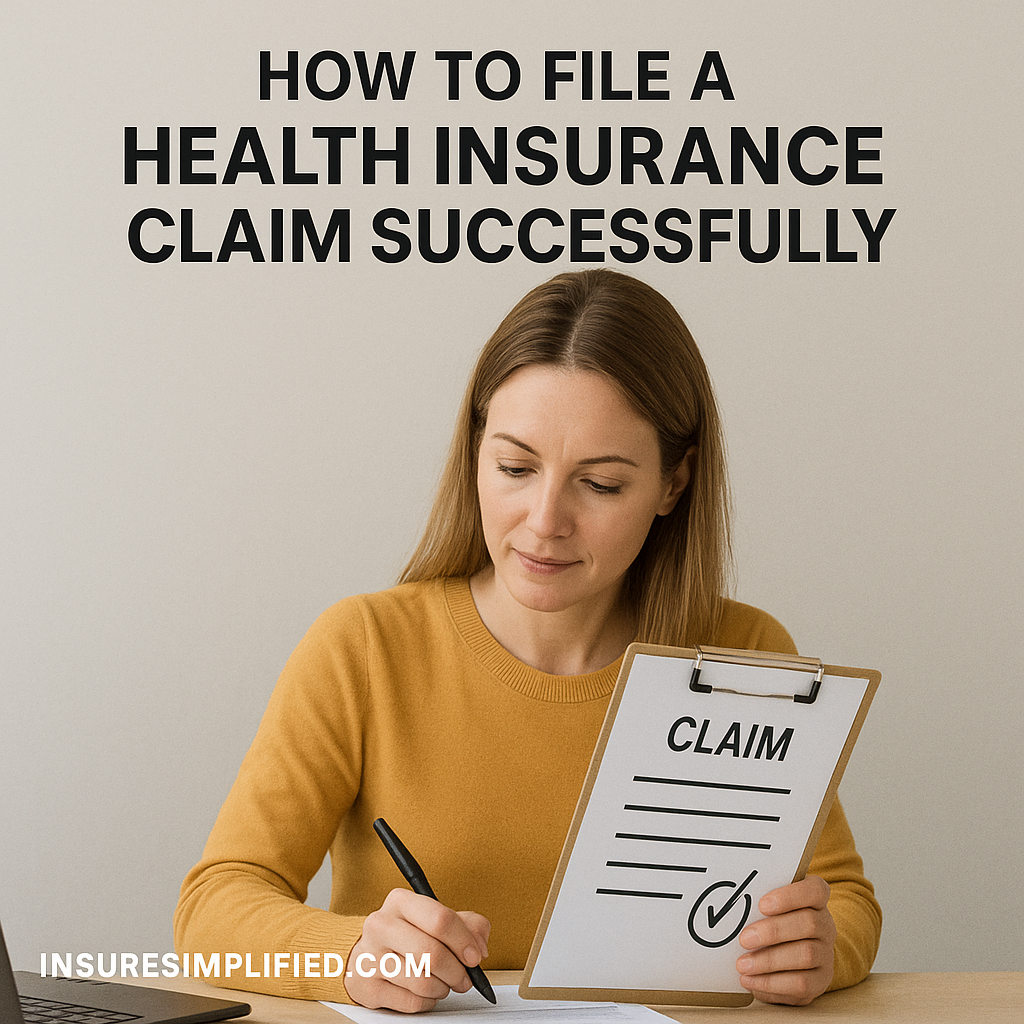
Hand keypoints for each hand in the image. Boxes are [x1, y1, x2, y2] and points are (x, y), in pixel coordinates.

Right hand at [344, 888, 490, 1011]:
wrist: (368, 954)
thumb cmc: (408, 934)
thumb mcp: (437, 918)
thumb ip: (468, 924)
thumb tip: (480, 947)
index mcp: (400, 901)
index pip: (440, 919)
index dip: (464, 941)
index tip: (475, 956)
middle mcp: (381, 925)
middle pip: (432, 953)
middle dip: (457, 971)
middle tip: (464, 978)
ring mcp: (370, 957)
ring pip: (422, 982)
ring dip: (442, 988)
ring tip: (443, 983)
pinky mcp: (367, 987)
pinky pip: (411, 1002)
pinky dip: (427, 1001)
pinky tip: (425, 992)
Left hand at [734, 875, 835, 1005]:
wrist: (791, 959)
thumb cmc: (773, 923)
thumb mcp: (769, 909)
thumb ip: (758, 903)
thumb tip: (728, 901)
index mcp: (815, 900)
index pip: (815, 890)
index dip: (790, 896)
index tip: (762, 904)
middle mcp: (826, 925)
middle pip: (809, 923)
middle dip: (773, 931)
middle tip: (744, 939)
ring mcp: (826, 954)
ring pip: (806, 955)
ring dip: (769, 960)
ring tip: (742, 964)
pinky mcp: (820, 981)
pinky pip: (802, 984)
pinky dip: (772, 983)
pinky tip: (750, 980)